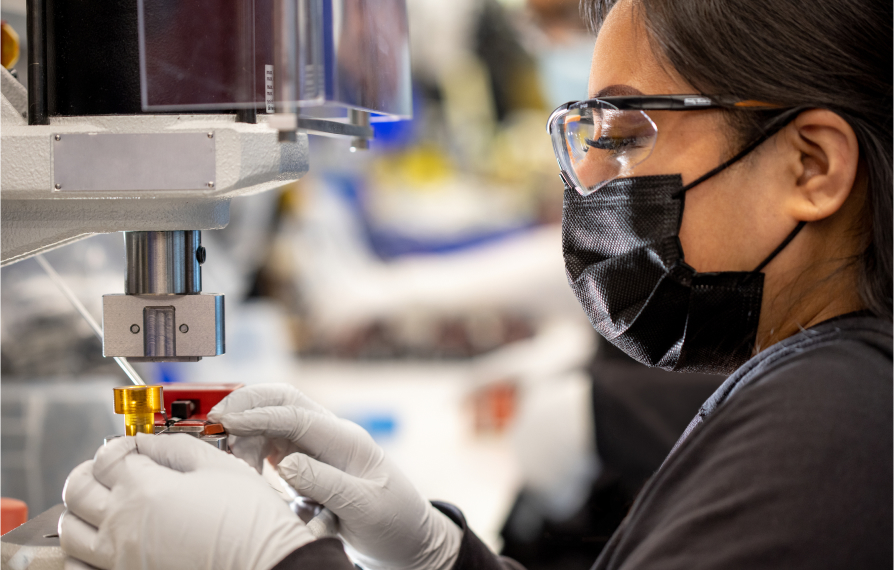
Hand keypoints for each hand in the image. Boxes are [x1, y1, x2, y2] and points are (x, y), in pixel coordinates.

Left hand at [59, 432, 313, 569]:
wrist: (268, 565)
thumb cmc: (250, 521)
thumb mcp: (221, 467)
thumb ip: (177, 447)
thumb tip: (149, 441)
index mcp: (144, 490)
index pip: (107, 456)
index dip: (121, 444)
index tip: (137, 447)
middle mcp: (122, 526)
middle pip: (76, 490)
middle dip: (90, 471)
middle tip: (110, 469)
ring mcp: (119, 560)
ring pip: (70, 532)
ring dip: (80, 510)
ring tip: (103, 503)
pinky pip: (80, 568)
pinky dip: (82, 551)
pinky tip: (105, 541)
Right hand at [208, 384, 461, 569]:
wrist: (409, 538)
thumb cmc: (395, 521)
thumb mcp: (365, 505)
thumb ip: (327, 483)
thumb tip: (286, 464)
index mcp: (347, 440)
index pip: (298, 415)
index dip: (260, 415)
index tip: (227, 421)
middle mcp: (330, 436)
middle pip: (283, 402)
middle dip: (247, 404)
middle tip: (213, 422)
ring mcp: (317, 448)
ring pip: (272, 422)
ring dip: (245, 431)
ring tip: (228, 456)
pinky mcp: (307, 464)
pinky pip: (272, 446)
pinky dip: (251, 449)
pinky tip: (240, 467)